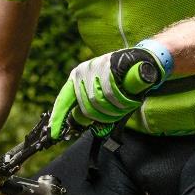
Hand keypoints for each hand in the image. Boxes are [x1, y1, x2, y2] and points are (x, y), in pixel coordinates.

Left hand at [48, 47, 167, 139]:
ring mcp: (93, 68)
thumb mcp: (102, 91)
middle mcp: (81, 72)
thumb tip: (81, 124)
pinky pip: (110, 95)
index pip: (64, 100)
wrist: (141, 60)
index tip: (53, 134)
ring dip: (113, 111)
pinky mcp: (107, 67)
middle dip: (101, 117)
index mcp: (76, 78)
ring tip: (123, 107)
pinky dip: (120, 103)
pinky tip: (128, 101)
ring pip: (98, 103)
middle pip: (85, 108)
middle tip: (114, 116)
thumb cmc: (120, 80)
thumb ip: (91, 105)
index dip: (58, 118)